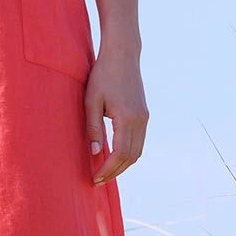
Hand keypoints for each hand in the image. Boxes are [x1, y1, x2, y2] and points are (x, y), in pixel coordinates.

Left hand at [85, 47, 147, 183]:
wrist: (122, 55)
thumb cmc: (103, 75)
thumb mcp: (91, 101)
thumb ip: (93, 127)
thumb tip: (95, 153)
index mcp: (128, 118)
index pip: (120, 153)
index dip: (108, 169)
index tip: (95, 178)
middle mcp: (140, 120)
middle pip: (131, 157)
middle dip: (115, 171)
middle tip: (98, 180)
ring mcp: (145, 117)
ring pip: (137, 151)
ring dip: (123, 164)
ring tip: (105, 171)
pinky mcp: (144, 114)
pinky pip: (139, 141)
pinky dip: (128, 153)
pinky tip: (114, 155)